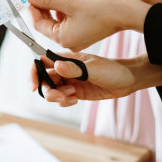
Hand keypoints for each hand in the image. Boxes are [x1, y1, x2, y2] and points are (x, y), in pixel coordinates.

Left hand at [26, 0, 149, 50]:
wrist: (126, 14)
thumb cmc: (100, 10)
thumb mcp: (70, 3)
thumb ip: (48, 0)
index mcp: (62, 39)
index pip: (39, 24)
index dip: (33, 8)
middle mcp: (68, 42)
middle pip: (48, 21)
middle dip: (44, 3)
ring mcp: (77, 37)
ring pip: (59, 17)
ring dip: (55, 1)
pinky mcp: (84, 31)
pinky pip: (70, 18)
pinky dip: (66, 5)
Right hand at [30, 52, 161, 107]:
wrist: (128, 81)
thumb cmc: (113, 70)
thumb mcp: (94, 69)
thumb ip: (75, 69)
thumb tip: (56, 66)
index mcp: (66, 59)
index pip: (41, 62)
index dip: (34, 73)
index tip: (34, 86)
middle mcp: (65, 70)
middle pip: (44, 80)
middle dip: (48, 90)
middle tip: (60, 96)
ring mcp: (70, 81)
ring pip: (52, 91)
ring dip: (57, 97)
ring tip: (72, 97)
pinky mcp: (76, 92)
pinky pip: (62, 99)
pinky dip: (65, 102)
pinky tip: (76, 99)